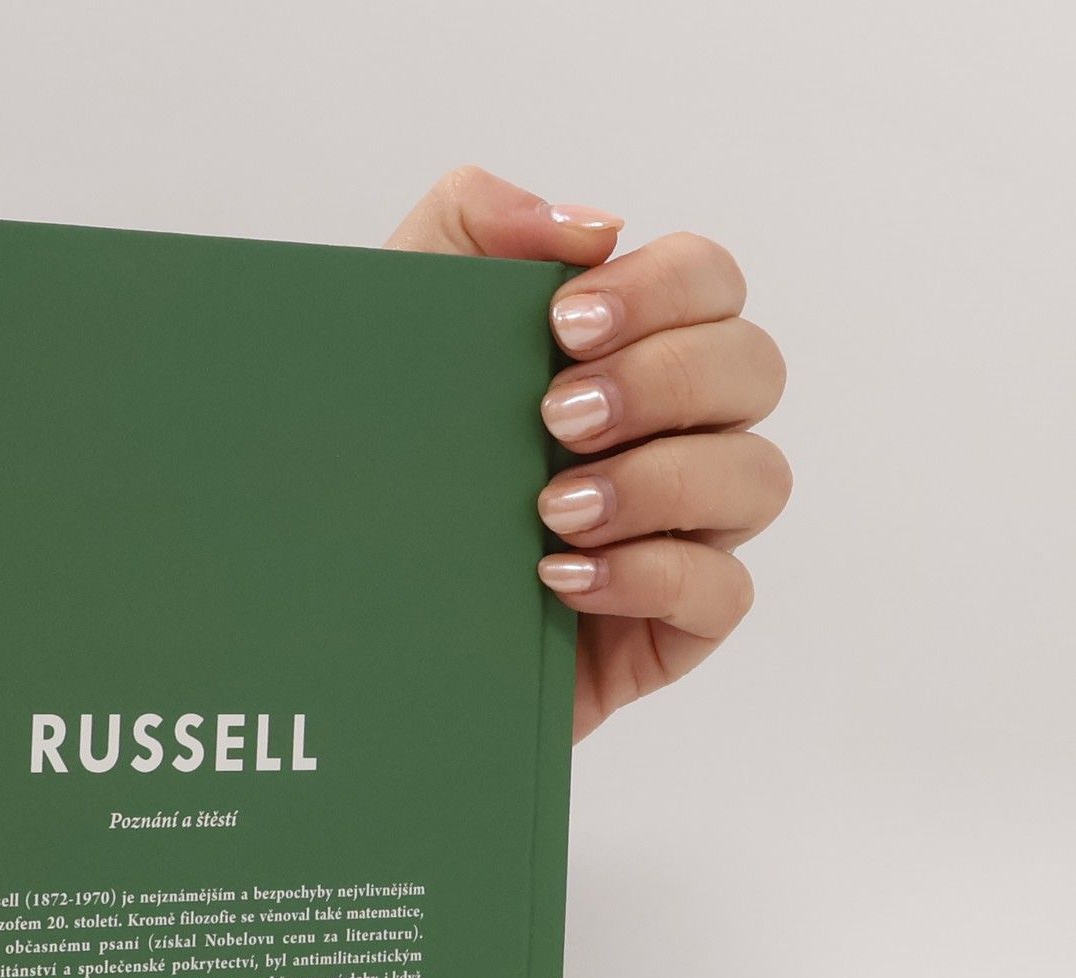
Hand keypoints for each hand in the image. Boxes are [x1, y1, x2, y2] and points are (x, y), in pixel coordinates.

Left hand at [387, 168, 789, 740]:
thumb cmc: (383, 465)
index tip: (565, 324)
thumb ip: (468, 228)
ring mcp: (684, 531)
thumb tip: (591, 225)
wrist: (348, 612)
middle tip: (555, 418)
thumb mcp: (396, 330)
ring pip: (756, 478)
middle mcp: (675, 433)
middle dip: (663, 381)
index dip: (663, 289)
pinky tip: (560, 578)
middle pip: (752, 368)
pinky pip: (722, 591)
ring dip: (659, 482)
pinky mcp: (673, 625)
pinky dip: (649, 576)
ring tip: (552, 508)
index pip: (709, 283)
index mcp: (628, 351)